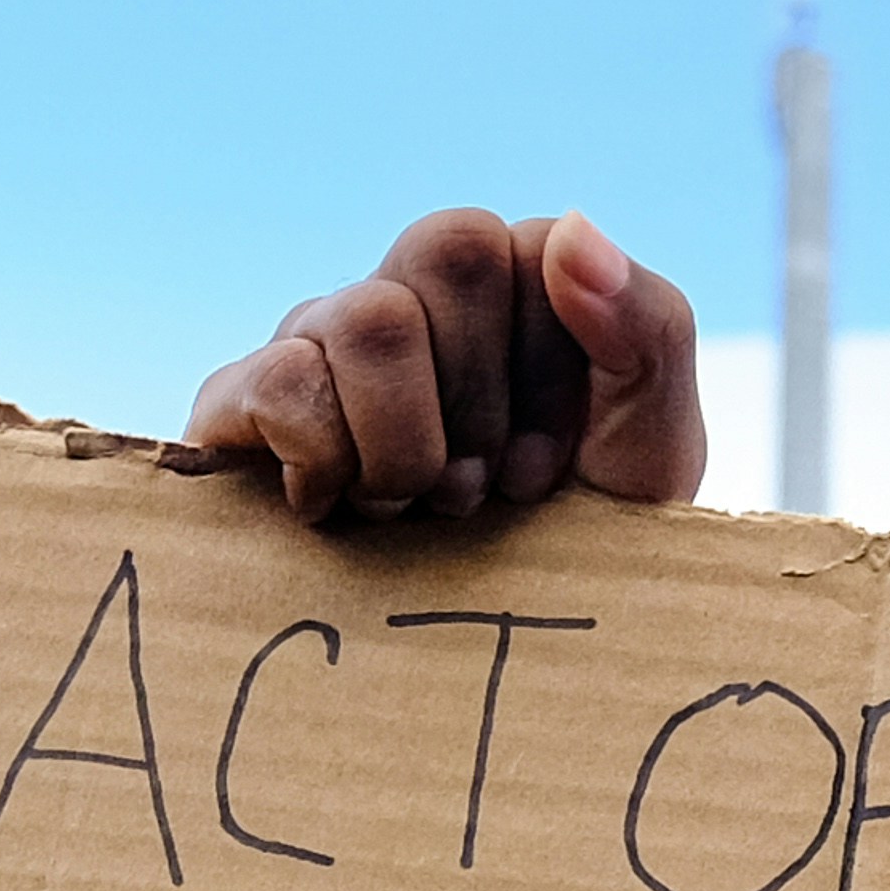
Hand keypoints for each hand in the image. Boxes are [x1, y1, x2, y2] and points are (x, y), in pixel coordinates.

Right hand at [179, 208, 703, 528]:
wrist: (492, 663)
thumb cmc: (582, 552)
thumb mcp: (652, 451)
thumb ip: (648, 326)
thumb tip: (573, 228)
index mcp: (511, 284)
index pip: (533, 246)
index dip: (548, 373)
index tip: (547, 467)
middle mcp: (409, 292)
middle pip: (448, 247)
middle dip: (485, 401)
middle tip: (482, 489)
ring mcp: (319, 339)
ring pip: (368, 318)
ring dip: (409, 447)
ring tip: (417, 510)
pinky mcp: (238, 399)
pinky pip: (281, 380)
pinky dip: (328, 463)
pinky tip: (335, 510)